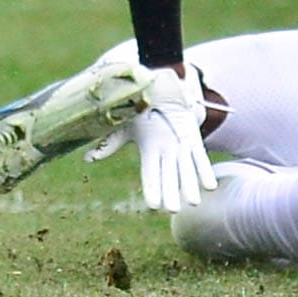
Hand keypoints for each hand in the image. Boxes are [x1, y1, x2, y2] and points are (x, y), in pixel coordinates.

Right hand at [85, 65, 215, 212]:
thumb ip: (112, 141)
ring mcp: (180, 145)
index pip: (150, 173)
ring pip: (186, 169)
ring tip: (193, 202)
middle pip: (168, 176)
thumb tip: (87, 160)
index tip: (154, 206)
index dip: (152, 188)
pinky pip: (200, 157)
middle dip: (171, 192)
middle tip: (173, 210)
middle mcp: (165, 151)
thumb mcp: (127, 123)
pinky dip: (204, 170)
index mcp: (149, 148)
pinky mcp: (193, 138)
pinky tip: (210, 185)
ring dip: (189, 185)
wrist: (162, 86)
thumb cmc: (141, 105)